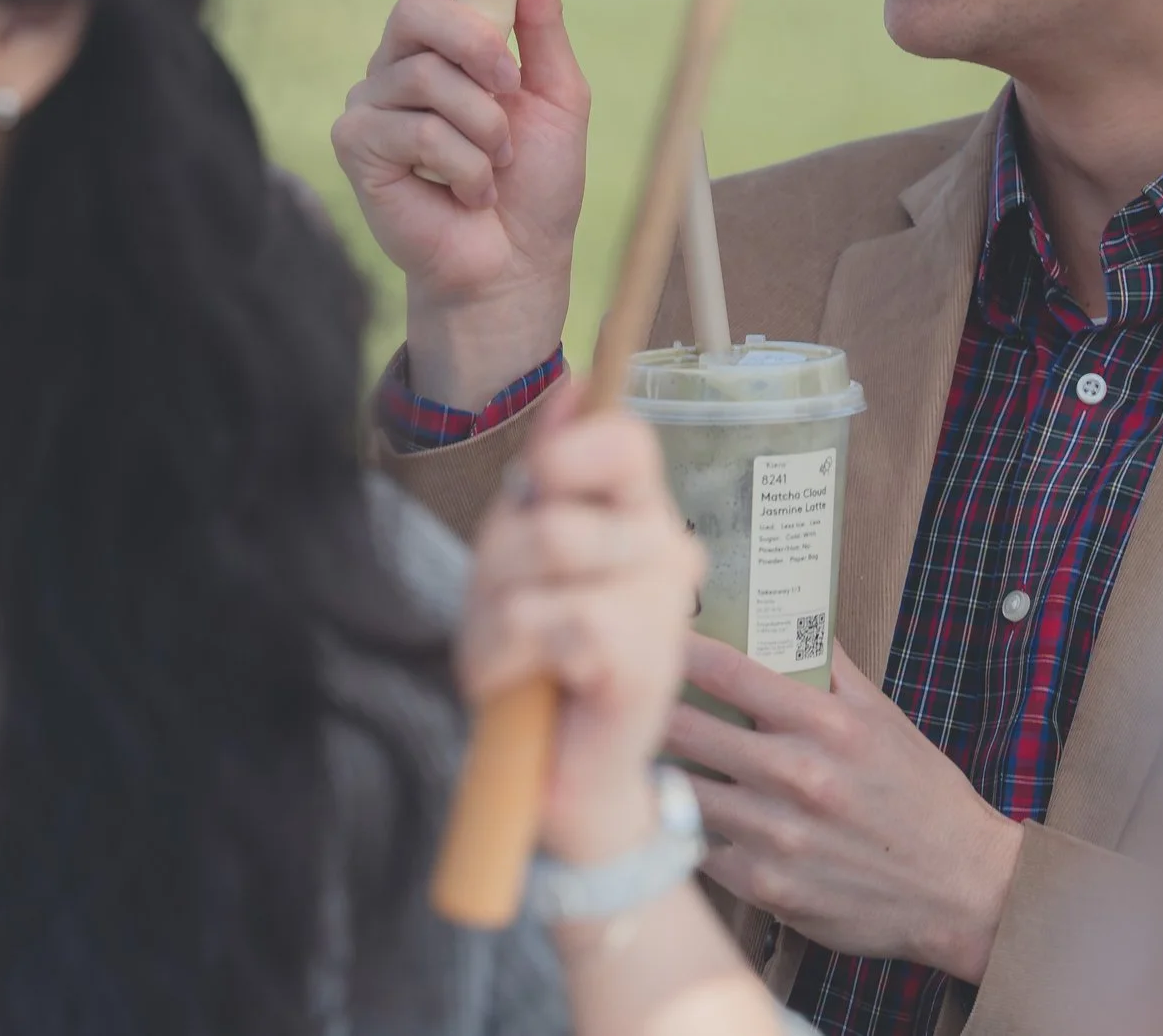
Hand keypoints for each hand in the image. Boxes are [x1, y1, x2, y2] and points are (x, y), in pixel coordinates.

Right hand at [332, 0, 588, 405]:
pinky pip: (413, 126)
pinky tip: (463, 193)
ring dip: (482, 124)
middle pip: (420, 8)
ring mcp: (375, 103)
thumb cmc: (535, 187)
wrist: (515, 266)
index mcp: (455, 47)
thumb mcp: (558, 98)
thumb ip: (542, 24)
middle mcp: (405, 65)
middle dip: (477, 42)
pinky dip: (461, 163)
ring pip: (426, 73)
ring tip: (494, 165)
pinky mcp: (356, 146)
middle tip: (510, 85)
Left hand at [456, 389, 705, 863]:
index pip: (625, 440)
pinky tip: (532, 684)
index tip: (539, 480)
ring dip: (496, 618)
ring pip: (546, 556)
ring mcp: (662, 604)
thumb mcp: (523, 557)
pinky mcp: (647, 658)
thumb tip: (571, 385)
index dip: (570, 450)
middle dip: (498, 564)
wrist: (559, 776)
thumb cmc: (538, 663)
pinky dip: (510, 656)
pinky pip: (551, 619)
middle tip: (507, 614)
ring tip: (514, 656)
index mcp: (639, 516)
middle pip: (555, 509)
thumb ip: (547, 478)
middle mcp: (666, 550)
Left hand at [667, 639, 1023, 982]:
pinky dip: (686, 830)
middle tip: (621, 699)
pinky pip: (699, 849)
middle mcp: (797, 776)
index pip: (730, 671)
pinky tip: (675, 817)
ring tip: (633, 756)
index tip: (654, 635)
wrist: (959, 887)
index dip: (681, 647)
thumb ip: (833, 670)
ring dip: (655, 772)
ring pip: (682, 790)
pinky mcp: (765, 886)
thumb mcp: (885, 719)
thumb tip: (796, 618)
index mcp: (826, 725)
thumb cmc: (922, 797)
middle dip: (647, 710)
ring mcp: (777, 835)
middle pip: (688, 729)